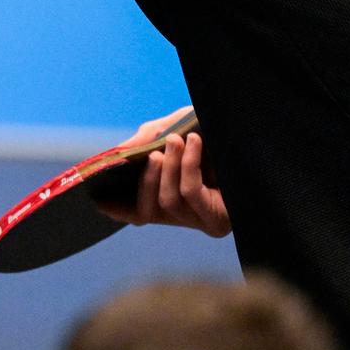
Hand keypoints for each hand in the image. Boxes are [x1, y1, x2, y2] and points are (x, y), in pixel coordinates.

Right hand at [97, 109, 229, 237]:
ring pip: (168, 202)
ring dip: (169, 167)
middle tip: (153, 153)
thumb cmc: (211, 129)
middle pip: (148, 210)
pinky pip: (190, 193)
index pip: (137, 212)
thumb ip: (146, 140)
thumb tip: (120, 155)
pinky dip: (187, 166)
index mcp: (169, 201)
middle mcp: (185, 217)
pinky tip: (192, 143)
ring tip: (177, 139)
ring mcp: (202, 222)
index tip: (98, 201)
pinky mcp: (219, 220)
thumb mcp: (172, 128)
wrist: (251, 129)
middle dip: (146, 179)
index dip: (117, 209)